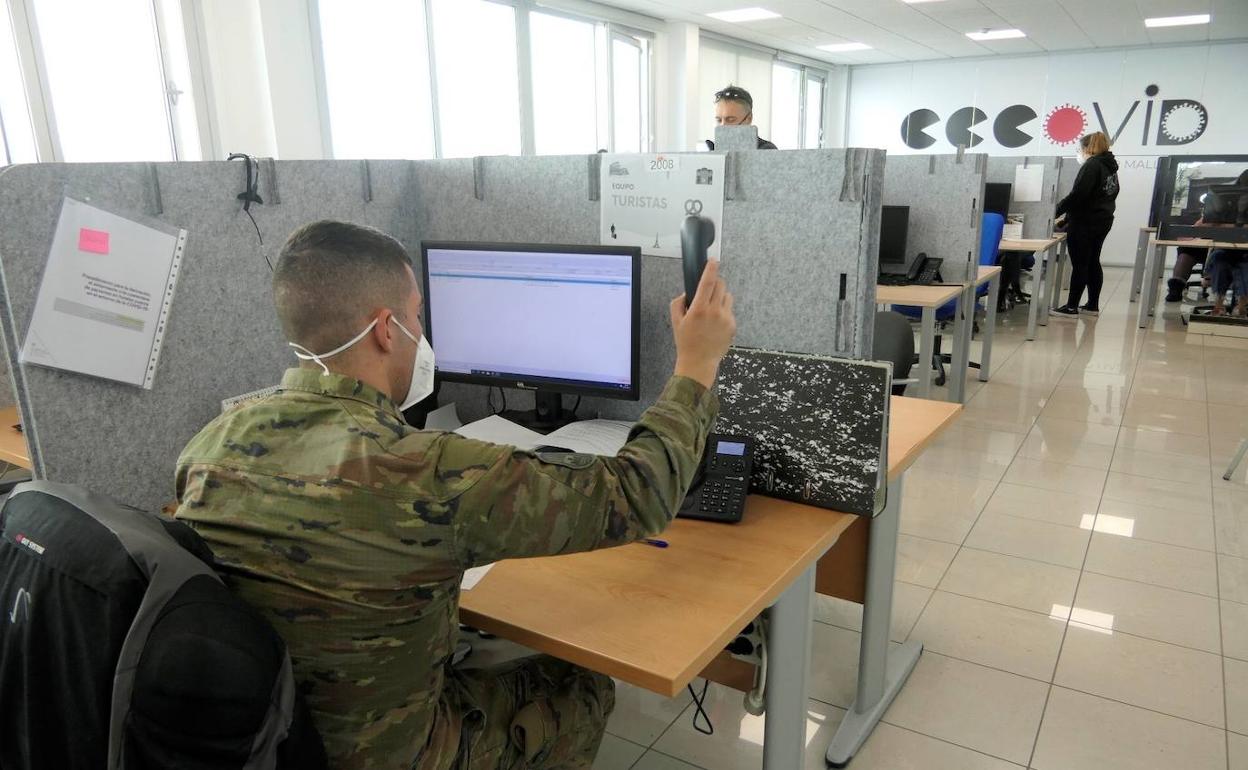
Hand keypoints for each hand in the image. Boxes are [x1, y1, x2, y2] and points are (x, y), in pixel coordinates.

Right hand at [670, 260, 735, 388]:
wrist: (699, 362)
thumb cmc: (686, 342)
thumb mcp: (675, 321)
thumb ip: (678, 302)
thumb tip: (688, 293)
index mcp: (699, 309)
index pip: (708, 282)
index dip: (711, 268)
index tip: (713, 260)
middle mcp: (714, 312)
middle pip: (721, 285)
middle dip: (715, 283)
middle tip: (709, 289)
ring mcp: (726, 318)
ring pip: (727, 296)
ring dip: (720, 297)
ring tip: (712, 309)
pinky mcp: (732, 325)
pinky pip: (730, 310)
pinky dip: (724, 311)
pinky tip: (715, 323)